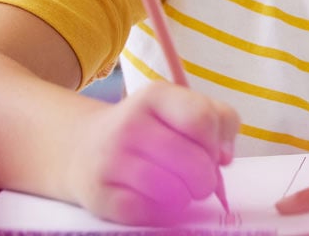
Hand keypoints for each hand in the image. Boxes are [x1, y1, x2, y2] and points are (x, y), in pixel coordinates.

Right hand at [65, 80, 238, 224]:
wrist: (84, 148)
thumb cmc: (149, 129)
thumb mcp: (182, 108)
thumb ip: (218, 120)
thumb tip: (224, 157)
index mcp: (155, 96)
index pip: (202, 120)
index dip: (216, 144)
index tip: (213, 154)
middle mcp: (129, 124)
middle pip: (194, 162)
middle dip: (207, 178)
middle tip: (200, 181)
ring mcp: (111, 161)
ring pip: (173, 191)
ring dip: (186, 197)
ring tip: (179, 190)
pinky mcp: (100, 196)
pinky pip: (148, 212)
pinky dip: (161, 213)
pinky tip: (157, 201)